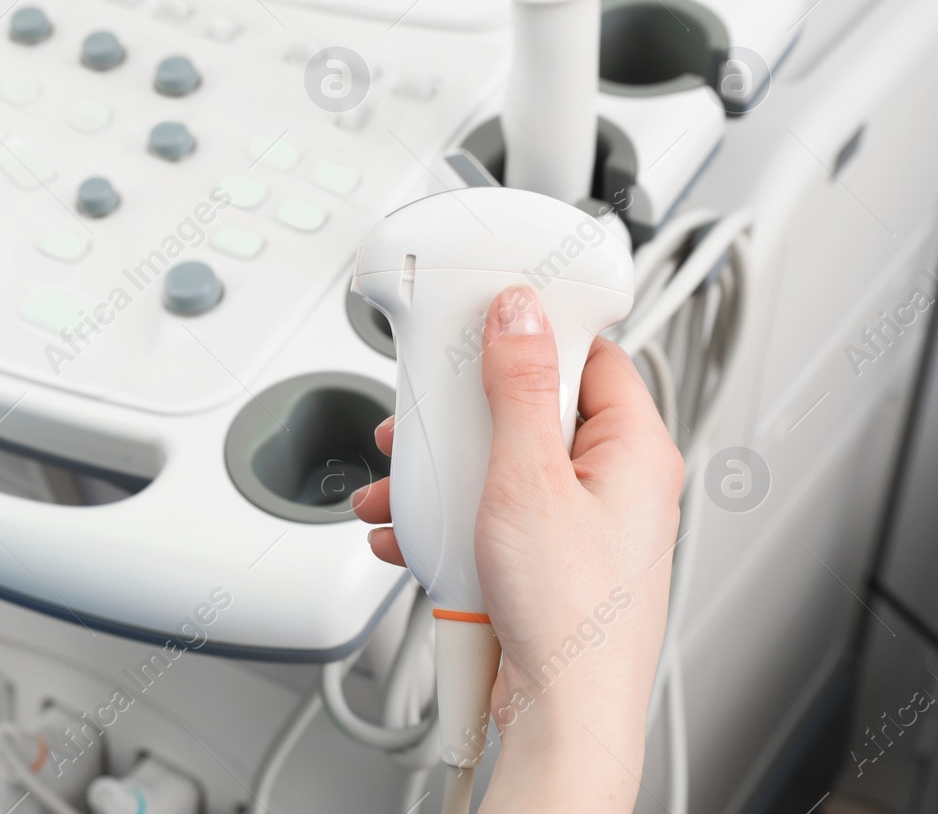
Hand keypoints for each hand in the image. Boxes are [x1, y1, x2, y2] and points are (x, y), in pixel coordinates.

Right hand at [351, 285, 682, 810]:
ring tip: (393, 488)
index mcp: (634, 449)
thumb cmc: (569, 614)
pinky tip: (407, 533)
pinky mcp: (549, 562)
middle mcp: (616, 484)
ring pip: (503, 469)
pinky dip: (448, 521)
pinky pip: (493, 518)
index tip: (483, 331)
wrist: (563, 715)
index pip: (591, 356)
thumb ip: (520, 387)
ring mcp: (583, 526)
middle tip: (425, 422)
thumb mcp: (527, 476)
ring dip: (441, 475)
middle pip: (532, 414)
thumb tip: (522, 314)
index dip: (534, 337)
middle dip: (463, 421)